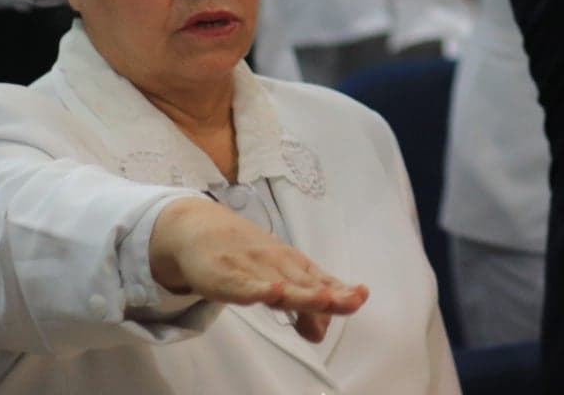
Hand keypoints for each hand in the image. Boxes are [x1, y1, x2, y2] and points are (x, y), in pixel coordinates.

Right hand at [147, 198, 367, 342]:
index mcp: (293, 265)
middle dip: (331, 294)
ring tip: (325, 299)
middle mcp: (278, 265)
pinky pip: (245, 285)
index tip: (361, 295)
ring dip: (303, 293)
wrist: (202, 230)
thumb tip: (320, 334)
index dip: (341, 289)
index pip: (321, 279)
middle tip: (354, 302)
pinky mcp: (227, 277)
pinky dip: (260, 289)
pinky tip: (274, 292)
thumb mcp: (277, 278)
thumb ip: (301, 307)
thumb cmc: (247, 257)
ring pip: (281, 284)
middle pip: (307, 283)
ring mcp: (254, 269)